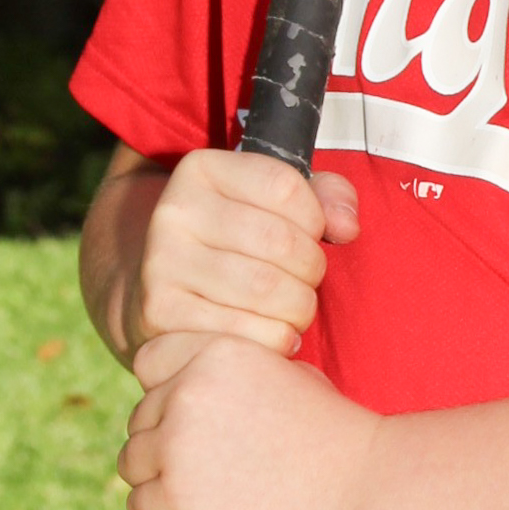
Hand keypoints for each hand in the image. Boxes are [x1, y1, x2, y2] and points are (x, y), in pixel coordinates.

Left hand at [118, 334, 381, 509]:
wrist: (362, 488)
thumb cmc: (336, 434)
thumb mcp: (290, 374)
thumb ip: (240, 374)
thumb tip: (212, 390)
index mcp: (216, 352)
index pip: (149, 361)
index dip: (164, 388)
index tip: (184, 415)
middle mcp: (188, 391)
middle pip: (141, 417)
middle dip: (162, 439)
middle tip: (197, 466)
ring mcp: (177, 446)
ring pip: (132, 462)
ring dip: (155, 478)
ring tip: (192, 494)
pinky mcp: (176, 498)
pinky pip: (140, 505)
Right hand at [128, 149, 359, 374]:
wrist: (164, 289)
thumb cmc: (236, 242)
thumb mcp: (276, 203)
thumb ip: (326, 197)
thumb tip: (347, 227)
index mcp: (202, 170)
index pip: (285, 186)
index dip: (315, 217)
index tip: (310, 233)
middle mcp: (174, 211)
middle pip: (280, 241)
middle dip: (311, 268)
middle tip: (305, 279)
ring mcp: (162, 263)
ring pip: (267, 289)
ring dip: (299, 307)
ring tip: (292, 307)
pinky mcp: (161, 314)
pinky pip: (247, 332)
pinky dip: (277, 339)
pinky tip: (272, 332)